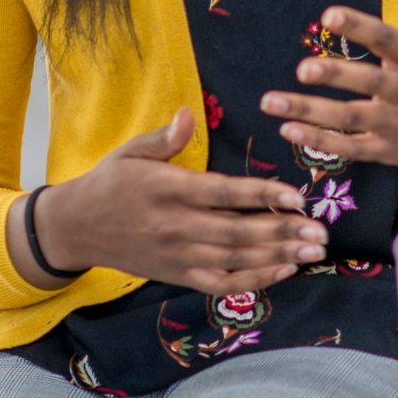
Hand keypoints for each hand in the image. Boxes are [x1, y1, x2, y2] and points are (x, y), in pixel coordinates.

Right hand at [33, 108, 324, 295]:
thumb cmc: (109, 183)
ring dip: (277, 256)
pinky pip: (221, 283)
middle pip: (237, 232)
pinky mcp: (177, 275)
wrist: (76, 229)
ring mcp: (177, 255)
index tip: (298, 196)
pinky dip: (254, 280)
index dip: (262, 194)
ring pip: (235, 260)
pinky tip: (284, 271)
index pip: (223, 193)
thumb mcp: (130, 152)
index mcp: (167, 189)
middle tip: (321, 232)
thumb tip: (188, 113)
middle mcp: (175, 226)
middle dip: (282, 232)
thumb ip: (164, 138)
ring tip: (314, 251)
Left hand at [262, 0, 397, 166]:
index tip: (329, 15)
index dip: (359, 27)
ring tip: (271, 101)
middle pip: (367, 81)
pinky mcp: (387, 149)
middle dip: (334, 76)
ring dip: (309, 111)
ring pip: (349, 117)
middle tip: (303, 69)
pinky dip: (319, 142)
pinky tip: (287, 129)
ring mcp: (395, 123)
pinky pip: (350, 147)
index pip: (386, 39)